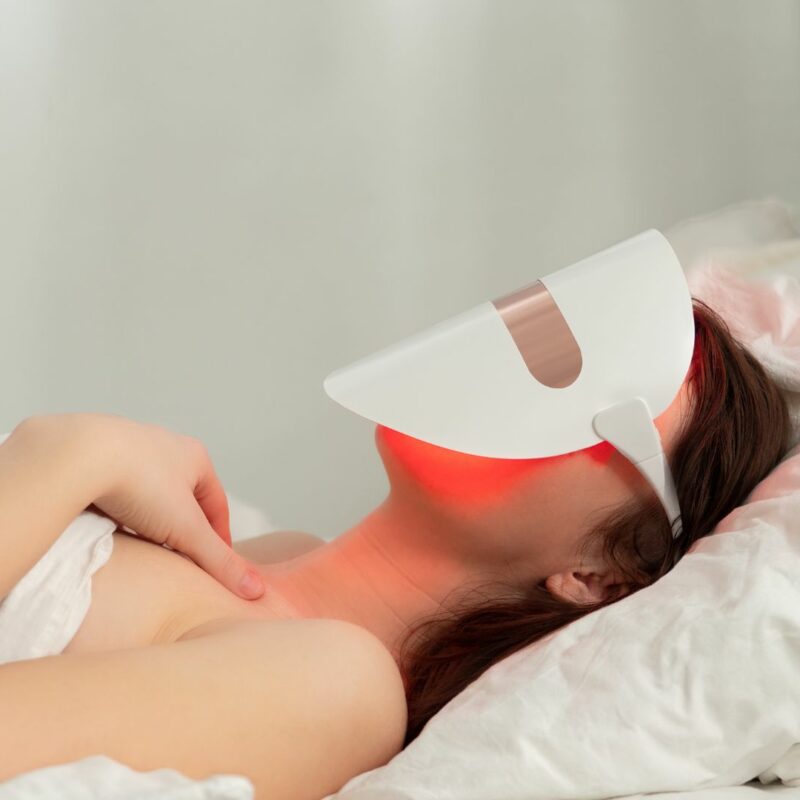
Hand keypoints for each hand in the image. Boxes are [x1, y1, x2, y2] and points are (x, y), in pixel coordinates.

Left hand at [19, 413, 265, 599]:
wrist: (77, 456)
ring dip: (148, 518)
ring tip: (141, 546)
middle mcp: (165, 445)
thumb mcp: (186, 530)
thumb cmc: (139, 484)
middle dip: (181, 528)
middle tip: (177, 559)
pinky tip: (107, 528)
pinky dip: (117, 509)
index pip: (217, 504)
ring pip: (147, 492)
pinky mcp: (96, 454)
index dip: (218, 537)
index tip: (212, 564)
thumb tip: (254, 590)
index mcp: (195, 456)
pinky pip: (114, 488)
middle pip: (182, 498)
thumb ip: (219, 561)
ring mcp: (129, 447)